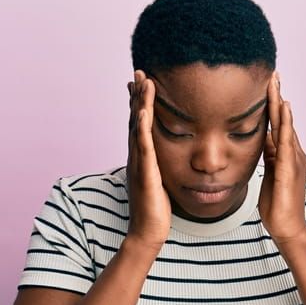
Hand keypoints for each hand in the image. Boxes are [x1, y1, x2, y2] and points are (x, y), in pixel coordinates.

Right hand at [125, 70, 170, 251]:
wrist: (148, 232)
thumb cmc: (156, 209)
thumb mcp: (161, 180)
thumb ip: (161, 166)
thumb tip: (170, 156)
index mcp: (142, 157)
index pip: (141, 124)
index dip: (140, 102)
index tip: (142, 81)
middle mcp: (137, 157)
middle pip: (135, 120)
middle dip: (136, 95)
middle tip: (138, 71)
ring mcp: (139, 164)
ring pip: (138, 128)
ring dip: (139, 104)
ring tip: (142, 82)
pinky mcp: (145, 174)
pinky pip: (143, 148)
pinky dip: (143, 128)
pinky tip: (144, 112)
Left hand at [259, 72, 305, 245]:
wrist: (287, 228)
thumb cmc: (278, 205)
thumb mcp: (269, 174)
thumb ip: (269, 156)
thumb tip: (264, 140)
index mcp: (285, 154)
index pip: (276, 124)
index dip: (271, 105)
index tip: (266, 85)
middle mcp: (293, 153)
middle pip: (282, 119)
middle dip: (276, 96)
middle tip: (272, 73)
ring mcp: (293, 159)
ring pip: (285, 125)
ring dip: (279, 103)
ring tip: (275, 82)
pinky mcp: (290, 168)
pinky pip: (287, 141)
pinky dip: (285, 123)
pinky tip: (283, 108)